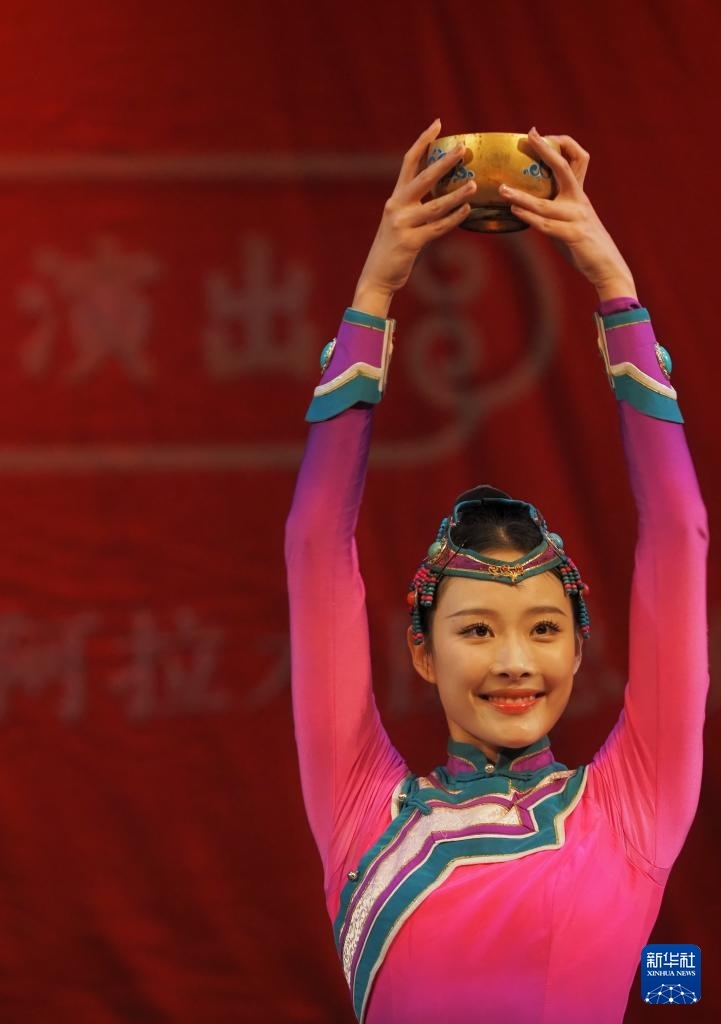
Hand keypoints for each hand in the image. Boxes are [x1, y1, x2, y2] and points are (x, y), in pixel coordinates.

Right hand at [352, 120, 476, 317]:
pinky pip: (437, 228)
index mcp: (395, 198)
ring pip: (435, 204)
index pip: (409, 161)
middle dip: (444, 162)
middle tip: (463, 149)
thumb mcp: (402, 222)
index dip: (423, 141)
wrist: (377, 277)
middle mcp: (396, 206)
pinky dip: (454, 219)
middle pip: (423, 177)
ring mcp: (403, 224)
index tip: (438, 124)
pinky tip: (467, 211)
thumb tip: (446, 194)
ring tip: (474, 185)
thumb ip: (418, 207)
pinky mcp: (410, 242)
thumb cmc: (394, 250)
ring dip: (457, 194)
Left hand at [499, 128, 636, 301]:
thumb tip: (526, 204)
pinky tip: (515, 212)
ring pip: (546, 203)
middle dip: (547, 150)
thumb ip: (555, 208)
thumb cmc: (585, 245)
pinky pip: (547, 226)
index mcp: (579, 194)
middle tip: (529, 136)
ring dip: (522, 196)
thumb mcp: (571, 220)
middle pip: (565, 167)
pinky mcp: (573, 236)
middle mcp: (579, 201)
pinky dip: (530, 218)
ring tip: (503, 190)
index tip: (538, 135)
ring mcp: (577, 218)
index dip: (560, 144)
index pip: (576, 159)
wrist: (607, 267)